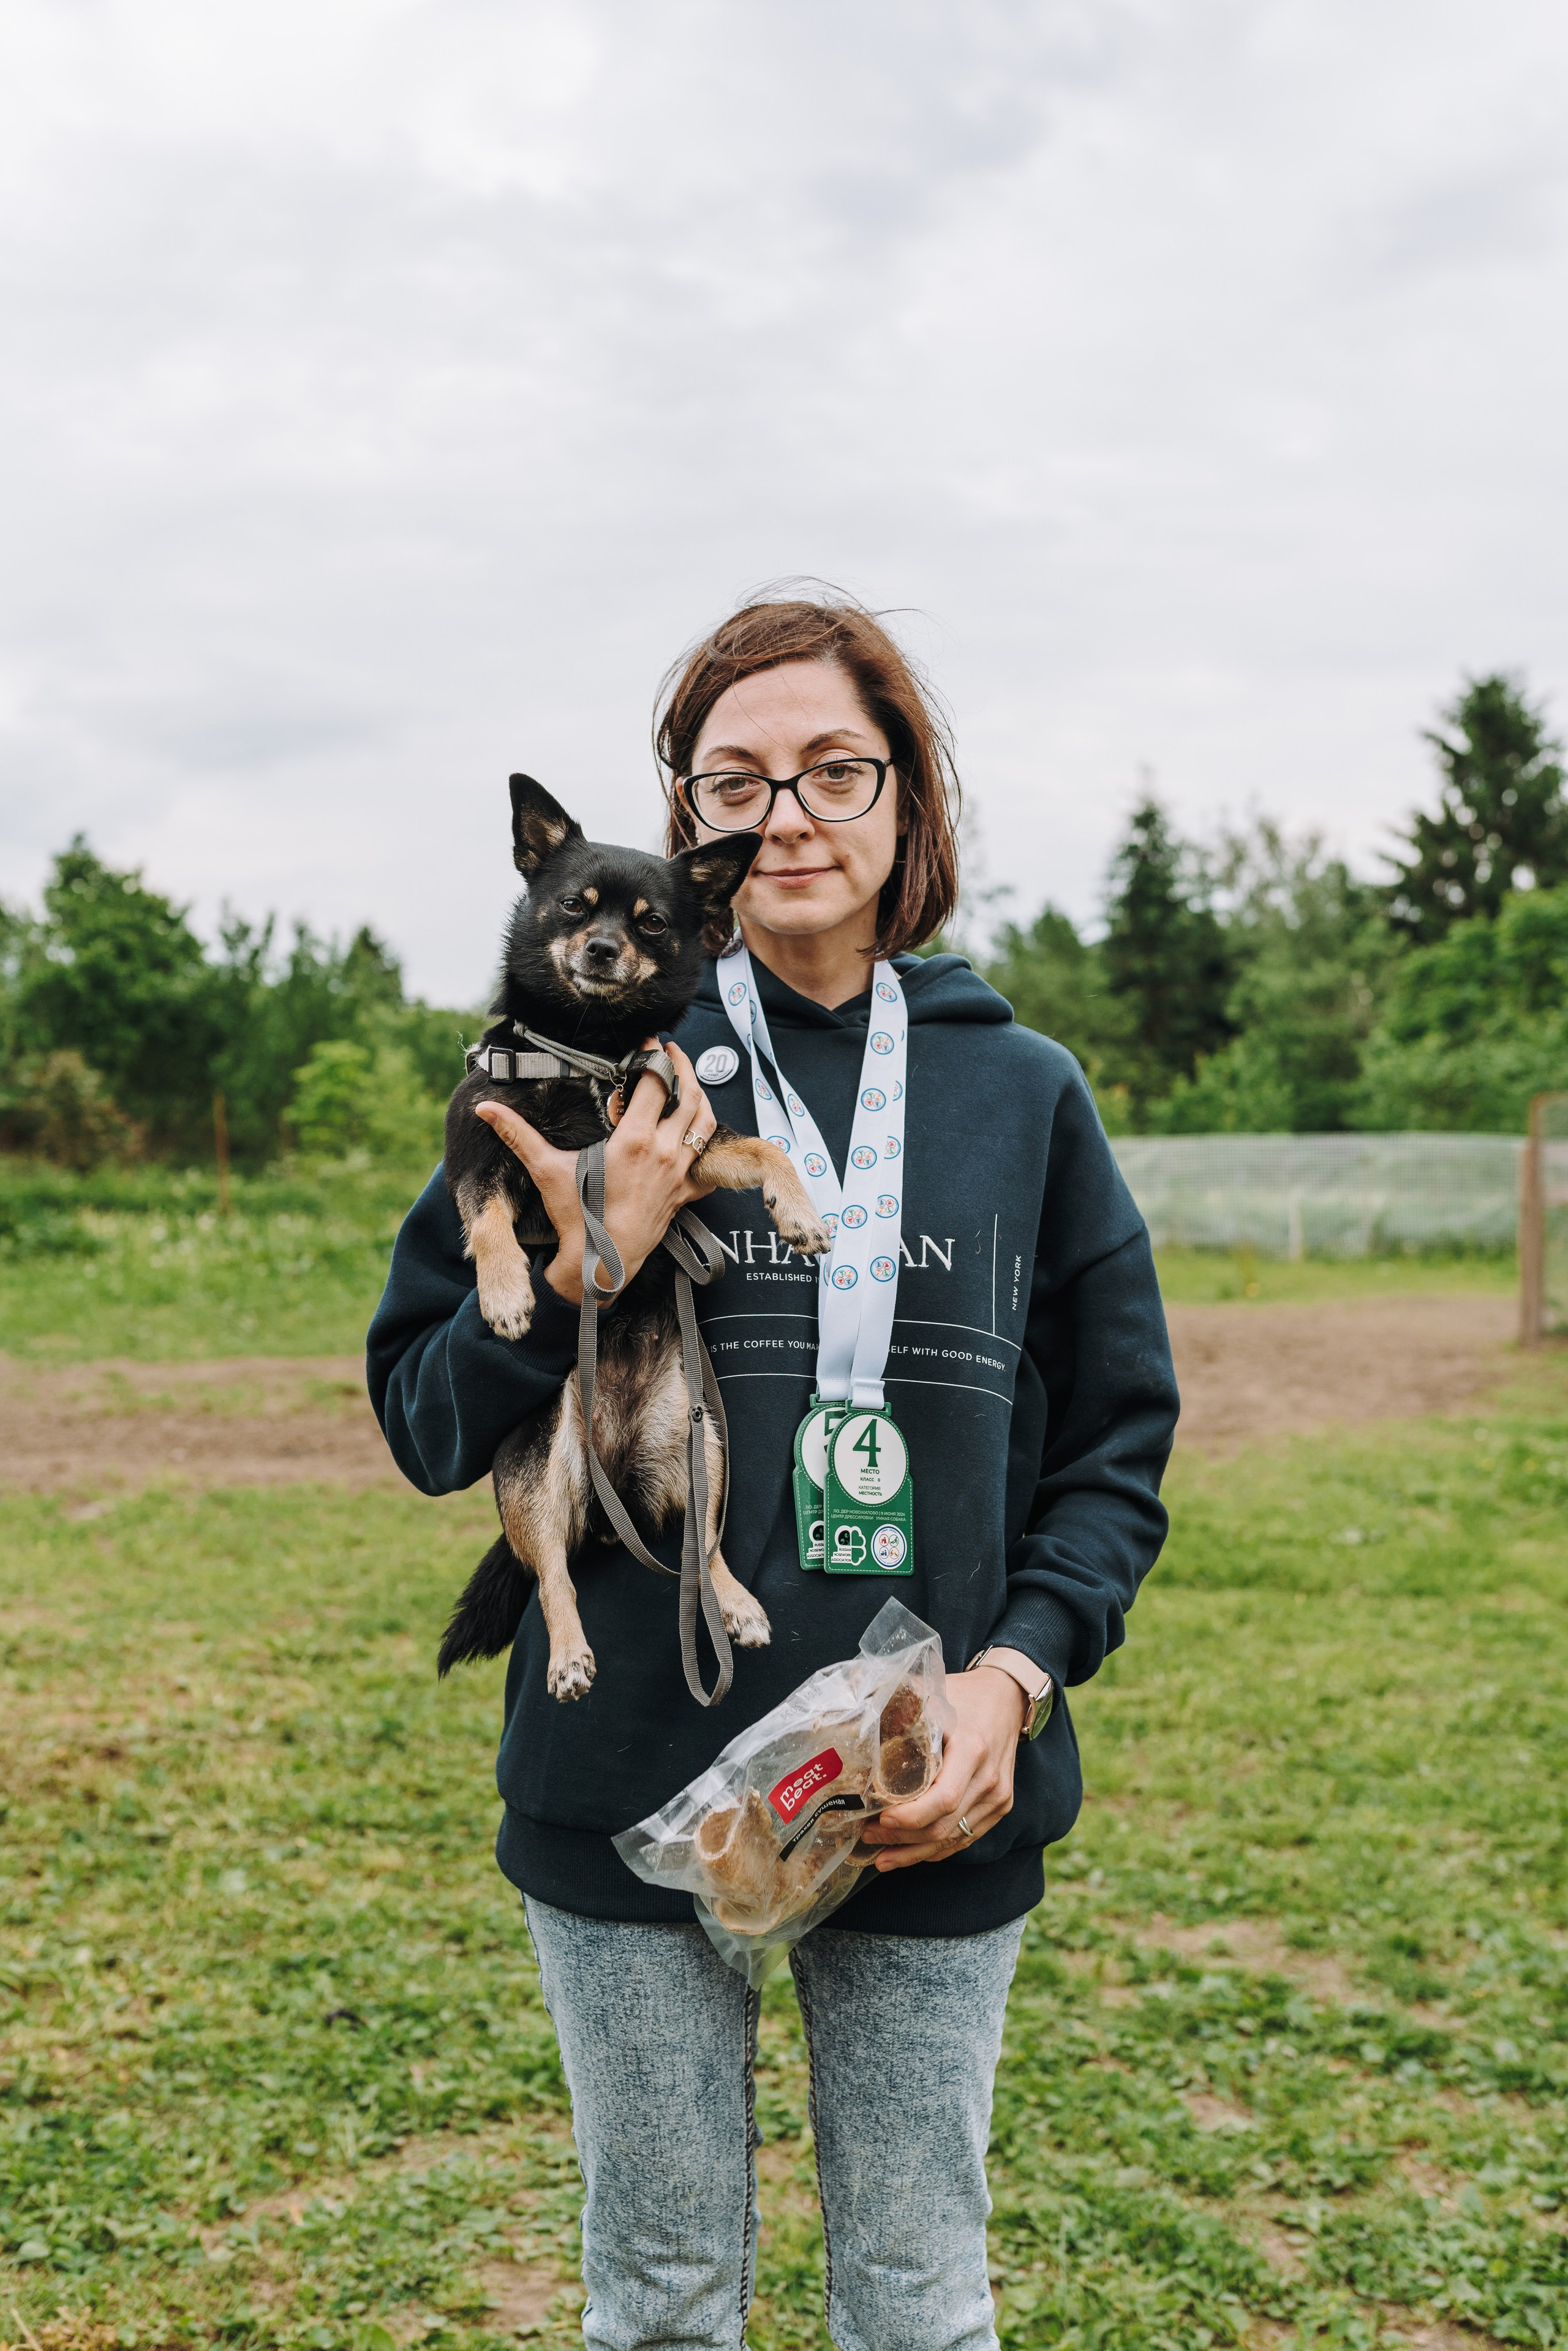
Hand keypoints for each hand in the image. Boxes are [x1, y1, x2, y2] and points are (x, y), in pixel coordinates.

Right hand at [473, 1039, 718, 1306]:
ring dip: (701, 1099)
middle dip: (683, 1067)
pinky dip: (710, 1148)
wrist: (600, 1262)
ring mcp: (679, 1173)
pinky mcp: (685, 1194)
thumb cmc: (576, 1217)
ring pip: (706, 1124)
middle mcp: (663, 1151)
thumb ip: (518, 1134)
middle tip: (672, 1053)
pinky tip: (699, 1139)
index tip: (649, 1042)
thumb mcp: (546, 1169)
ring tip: (689, 1084)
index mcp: (634, 1139)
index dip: (654, 1056)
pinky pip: (709, 1166)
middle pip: (689, 1095)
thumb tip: (485, 1108)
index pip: (655, 1082)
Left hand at [860, 1665, 1025, 1872]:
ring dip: (915, 1851)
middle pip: (944, 1826)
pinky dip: (937, 1848)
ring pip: (954, 1838)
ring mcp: (998, 1796)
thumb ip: (897, 1703)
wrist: (1007, 1697)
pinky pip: (966, 1837)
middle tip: (868, 1836)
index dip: (910, 1818)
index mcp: (972, 1749)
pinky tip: (910, 1852)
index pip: (943, 1799)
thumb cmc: (964, 1695)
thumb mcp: (932, 1693)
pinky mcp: (1000, 1806)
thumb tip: (854, 1714)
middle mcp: (988, 1778)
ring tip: (882, 1856)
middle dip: (902, 1839)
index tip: (879, 1819)